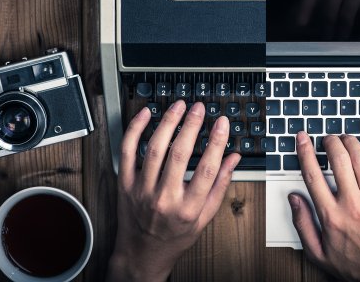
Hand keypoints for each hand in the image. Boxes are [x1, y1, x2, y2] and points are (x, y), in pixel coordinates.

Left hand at [106, 101, 240, 280]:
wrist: (142, 253)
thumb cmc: (175, 236)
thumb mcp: (205, 217)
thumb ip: (221, 185)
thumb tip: (234, 158)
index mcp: (188, 207)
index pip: (207, 168)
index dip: (217, 142)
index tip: (222, 123)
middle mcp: (165, 198)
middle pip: (179, 154)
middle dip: (191, 125)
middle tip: (199, 108)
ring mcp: (142, 190)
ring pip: (154, 149)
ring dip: (167, 123)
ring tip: (179, 106)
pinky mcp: (125, 184)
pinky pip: (127, 152)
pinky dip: (135, 130)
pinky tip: (145, 115)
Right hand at [289, 133, 359, 281]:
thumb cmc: (355, 266)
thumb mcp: (318, 253)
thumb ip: (302, 224)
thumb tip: (294, 199)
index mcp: (331, 216)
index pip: (313, 174)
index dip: (305, 151)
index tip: (303, 139)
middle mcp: (353, 205)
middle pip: (338, 159)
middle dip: (329, 142)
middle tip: (327, 139)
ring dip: (351, 141)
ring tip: (346, 139)